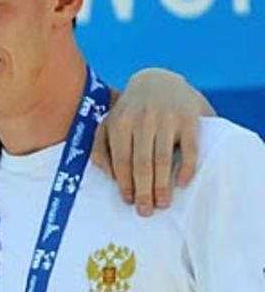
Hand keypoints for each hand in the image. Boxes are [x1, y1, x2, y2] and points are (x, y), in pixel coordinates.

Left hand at [91, 68, 207, 215]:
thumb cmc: (129, 111)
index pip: (121, 160)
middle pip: (142, 164)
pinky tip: (183, 184)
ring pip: (163, 159)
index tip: (129, 202)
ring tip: (163, 204)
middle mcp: (143, 120)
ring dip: (163, 185)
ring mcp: (167, 119)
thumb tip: (109, 175)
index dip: (125, 184)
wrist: (159, 80)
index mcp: (120, 123)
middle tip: (146, 211)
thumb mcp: (108, 123)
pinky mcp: (189, 119)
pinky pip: (189, 148)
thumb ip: (101, 147)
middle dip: (143, 190)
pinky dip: (186, 168)